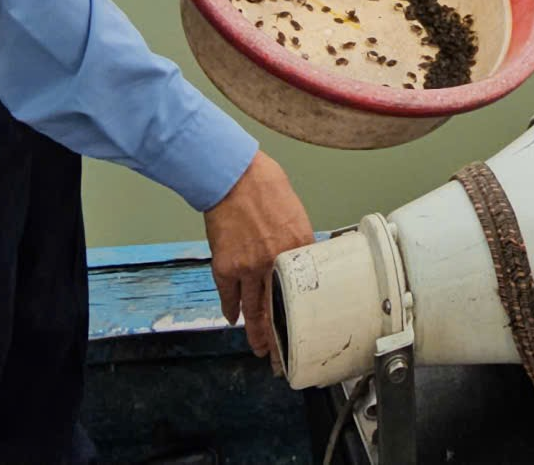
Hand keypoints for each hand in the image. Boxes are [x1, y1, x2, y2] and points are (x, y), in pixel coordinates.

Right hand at [204, 152, 315, 357]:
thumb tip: (303, 261)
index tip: (307, 331)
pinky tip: (234, 319)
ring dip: (255, 332)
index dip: (305, 314)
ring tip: (259, 349)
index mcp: (299, 246)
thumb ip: (299, 242)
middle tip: (281, 356)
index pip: (306, 290)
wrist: (233, 177)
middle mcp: (275, 261)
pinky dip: (230, 309)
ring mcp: (249, 266)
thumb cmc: (266, 187)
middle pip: (279, 308)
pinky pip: (229, 296)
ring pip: (253, 309)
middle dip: (279, 336)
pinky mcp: (225, 266)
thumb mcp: (296, 214)